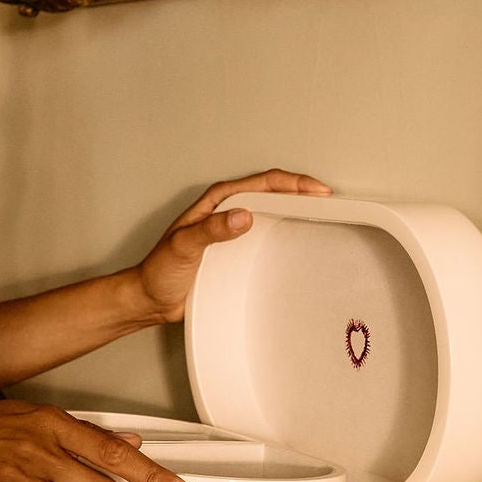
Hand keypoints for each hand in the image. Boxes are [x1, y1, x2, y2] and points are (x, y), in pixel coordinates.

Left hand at [130, 169, 331, 325]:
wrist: (151, 298)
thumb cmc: (160, 270)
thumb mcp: (183, 246)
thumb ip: (211, 230)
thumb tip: (243, 216)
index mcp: (217, 201)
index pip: (263, 183)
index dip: (293, 183)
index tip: (317, 191)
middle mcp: (228, 211)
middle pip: (274, 192)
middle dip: (303, 191)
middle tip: (330, 201)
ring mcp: (234, 230)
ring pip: (273, 212)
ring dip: (298, 210)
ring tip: (324, 216)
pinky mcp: (237, 250)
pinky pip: (267, 234)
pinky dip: (287, 233)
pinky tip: (300, 241)